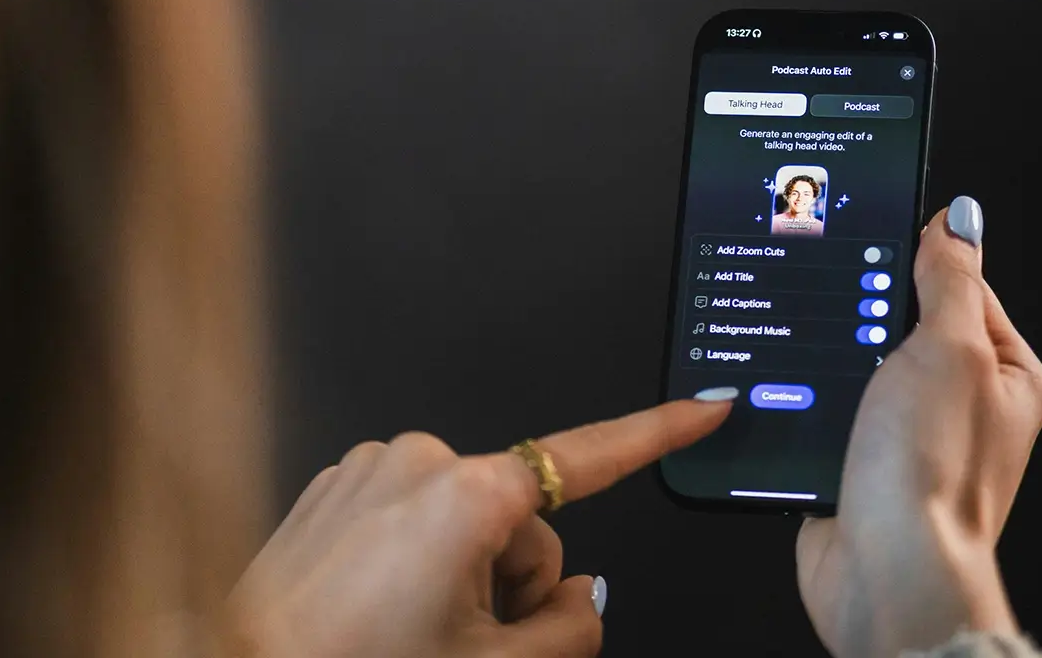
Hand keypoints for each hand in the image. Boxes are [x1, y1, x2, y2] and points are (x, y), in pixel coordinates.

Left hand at [230, 398, 731, 657]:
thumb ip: (570, 630)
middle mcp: (421, 460)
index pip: (590, 459)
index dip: (659, 435)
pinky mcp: (337, 484)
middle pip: (523, 522)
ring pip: (465, 521)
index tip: (705, 407)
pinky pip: (410, 515)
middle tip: (465, 641)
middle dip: (511, 583)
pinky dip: (412, 559)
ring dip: (458, 575)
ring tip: (406, 631)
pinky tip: (376, 610)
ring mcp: (371, 468)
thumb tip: (585, 598)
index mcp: (469, 495)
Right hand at [797, 197, 1041, 656]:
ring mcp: (912, 440)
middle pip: (903, 326)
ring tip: (831, 379)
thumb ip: (951, 279)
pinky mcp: (863, 468)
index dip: (915, 263)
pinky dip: (811, 409)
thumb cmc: (934, 478)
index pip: (961, 286)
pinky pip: (829, 416)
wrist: (885, 571)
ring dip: (833, 369)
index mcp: (1006, 374)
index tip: (875, 248)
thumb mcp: (950, 349)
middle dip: (864, 321)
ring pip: (858, 371)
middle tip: (848, 325)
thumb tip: (958, 220)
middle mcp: (964, 408)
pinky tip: (806, 409)